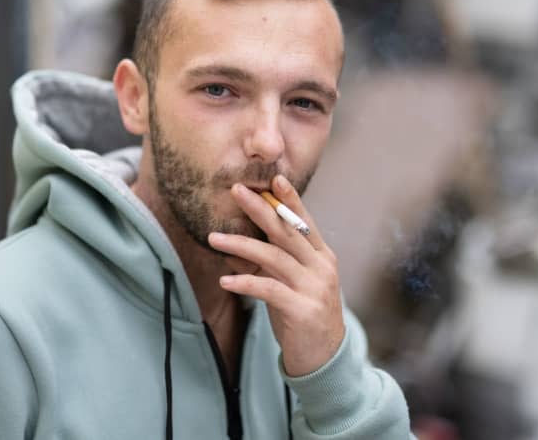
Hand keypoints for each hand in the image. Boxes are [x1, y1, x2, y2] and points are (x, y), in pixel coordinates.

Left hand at [208, 174, 344, 376]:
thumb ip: (271, 264)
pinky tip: (225, 279)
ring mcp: (315, 288)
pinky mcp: (303, 310)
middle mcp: (322, 267)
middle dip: (260, 209)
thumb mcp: (290, 284)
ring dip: (241, 245)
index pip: (304, 222)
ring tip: (213, 238)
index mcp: (322, 257)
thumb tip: (235, 245)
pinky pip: (269, 290)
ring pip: (274, 258)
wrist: (324, 359)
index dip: (289, 199)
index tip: (273, 178)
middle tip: (236, 191)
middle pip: (287, 232)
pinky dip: (245, 282)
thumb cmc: (303, 315)